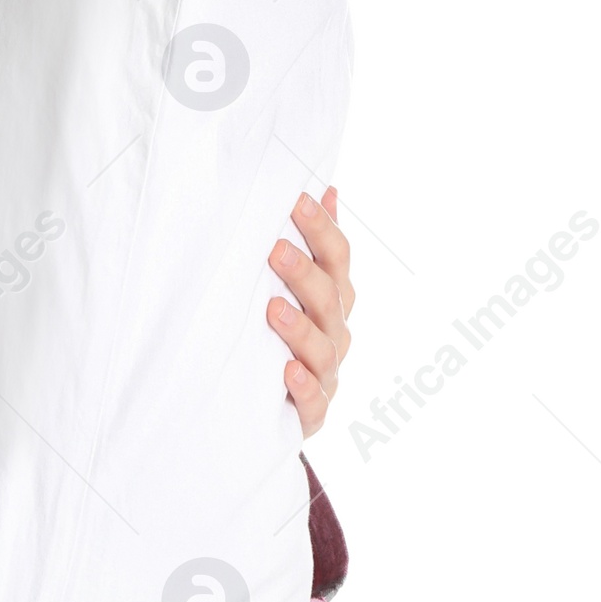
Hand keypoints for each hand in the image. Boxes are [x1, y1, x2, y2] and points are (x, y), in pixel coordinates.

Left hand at [267, 186, 353, 437]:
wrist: (263, 407)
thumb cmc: (274, 335)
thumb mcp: (286, 287)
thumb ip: (309, 244)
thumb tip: (323, 188)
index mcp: (333, 298)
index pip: (337, 259)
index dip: (322, 230)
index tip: (298, 200)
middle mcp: (335, 333)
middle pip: (331, 299)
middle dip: (305, 274)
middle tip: (276, 250)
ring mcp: (325, 374)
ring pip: (323, 348)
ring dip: (300, 327)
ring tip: (273, 309)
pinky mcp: (310, 413)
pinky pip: (312, 401)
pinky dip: (304, 386)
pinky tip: (287, 370)